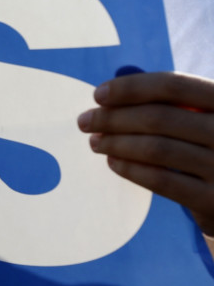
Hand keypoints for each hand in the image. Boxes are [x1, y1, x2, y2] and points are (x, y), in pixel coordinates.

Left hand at [77, 71, 213, 234]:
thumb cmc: (211, 145)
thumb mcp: (201, 116)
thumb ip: (167, 101)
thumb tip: (112, 90)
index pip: (173, 85)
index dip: (131, 88)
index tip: (98, 95)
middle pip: (158, 117)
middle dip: (112, 118)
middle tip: (85, 122)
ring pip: (155, 149)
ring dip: (116, 143)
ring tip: (95, 141)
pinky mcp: (213, 200)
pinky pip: (160, 181)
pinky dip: (130, 169)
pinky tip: (112, 162)